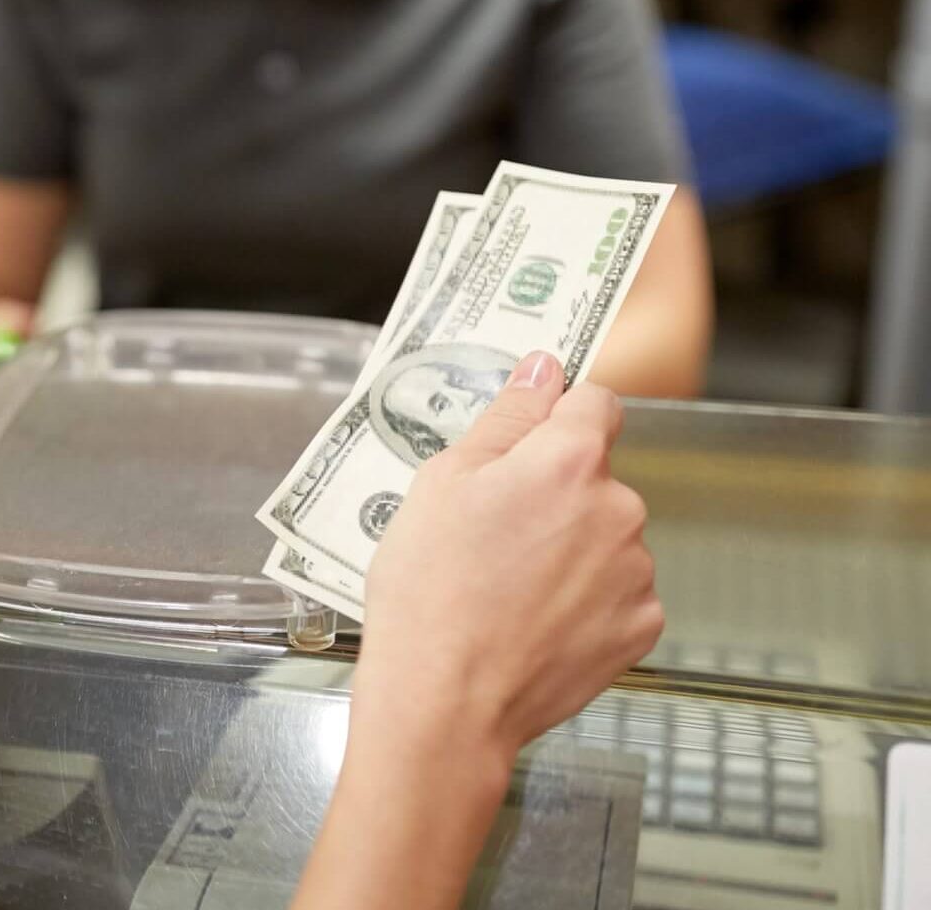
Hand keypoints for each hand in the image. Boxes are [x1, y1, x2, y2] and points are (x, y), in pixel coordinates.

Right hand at [354, 350, 662, 772]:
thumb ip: (506, 418)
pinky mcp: (640, 627)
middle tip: (491, 534)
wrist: (445, 702)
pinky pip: (617, 594)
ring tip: (506, 588)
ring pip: (605, 538)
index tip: (529, 439)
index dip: (557, 416)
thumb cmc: (429, 592)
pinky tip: (533, 621)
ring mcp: (635, 572)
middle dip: (554, 495)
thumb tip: (543, 368)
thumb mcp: (443, 484)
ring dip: (570, 551)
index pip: (594, 402)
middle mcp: (619, 508)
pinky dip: (584, 603)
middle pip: (595, 477)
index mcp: (569, 460)